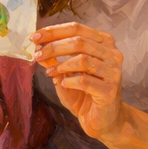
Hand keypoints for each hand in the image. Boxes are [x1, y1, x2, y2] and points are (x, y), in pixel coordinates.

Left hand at [31, 23, 124, 140]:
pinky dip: (69, 81)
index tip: (34, 37)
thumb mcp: (65, 73)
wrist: (102, 120)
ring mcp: (113, 72)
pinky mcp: (110, 90)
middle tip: (37, 55)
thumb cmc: (84, 94)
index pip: (76, 28)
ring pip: (83, 59)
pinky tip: (63, 84)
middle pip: (79, 41)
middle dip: (54, 47)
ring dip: (61, 65)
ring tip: (49, 72)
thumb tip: (38, 47)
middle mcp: (112, 54)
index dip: (53, 31)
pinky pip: (84, 81)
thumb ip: (54, 60)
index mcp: (103, 43)